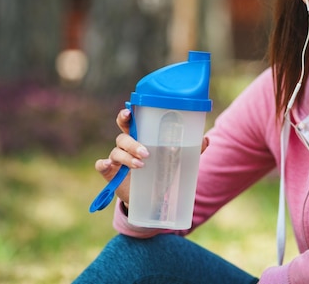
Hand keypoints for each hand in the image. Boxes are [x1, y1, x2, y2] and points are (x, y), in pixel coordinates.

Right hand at [95, 108, 209, 205]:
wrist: (152, 198)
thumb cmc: (162, 170)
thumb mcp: (177, 160)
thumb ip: (190, 149)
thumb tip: (206, 139)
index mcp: (140, 136)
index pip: (131, 121)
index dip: (127, 114)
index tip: (129, 110)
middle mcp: (127, 145)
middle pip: (122, 135)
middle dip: (130, 138)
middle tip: (145, 149)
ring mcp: (117, 159)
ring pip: (116, 151)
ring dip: (128, 156)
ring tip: (142, 164)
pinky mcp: (111, 174)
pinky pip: (102, 166)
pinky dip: (103, 164)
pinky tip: (109, 165)